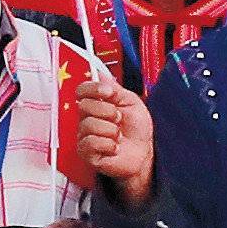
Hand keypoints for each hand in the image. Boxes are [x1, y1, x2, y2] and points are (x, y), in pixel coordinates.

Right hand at [71, 75, 153, 193]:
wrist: (144, 153)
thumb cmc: (138, 130)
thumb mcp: (131, 102)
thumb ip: (115, 88)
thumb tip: (100, 74)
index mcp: (97, 104)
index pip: (82, 90)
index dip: (94, 88)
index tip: (109, 93)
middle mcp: (88, 118)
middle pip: (84, 105)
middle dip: (108, 111)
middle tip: (119, 119)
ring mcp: (86, 135)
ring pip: (89, 124)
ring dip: (111, 130)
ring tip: (118, 135)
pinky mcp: (86, 152)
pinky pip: (90, 142)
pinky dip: (108, 144)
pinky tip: (113, 147)